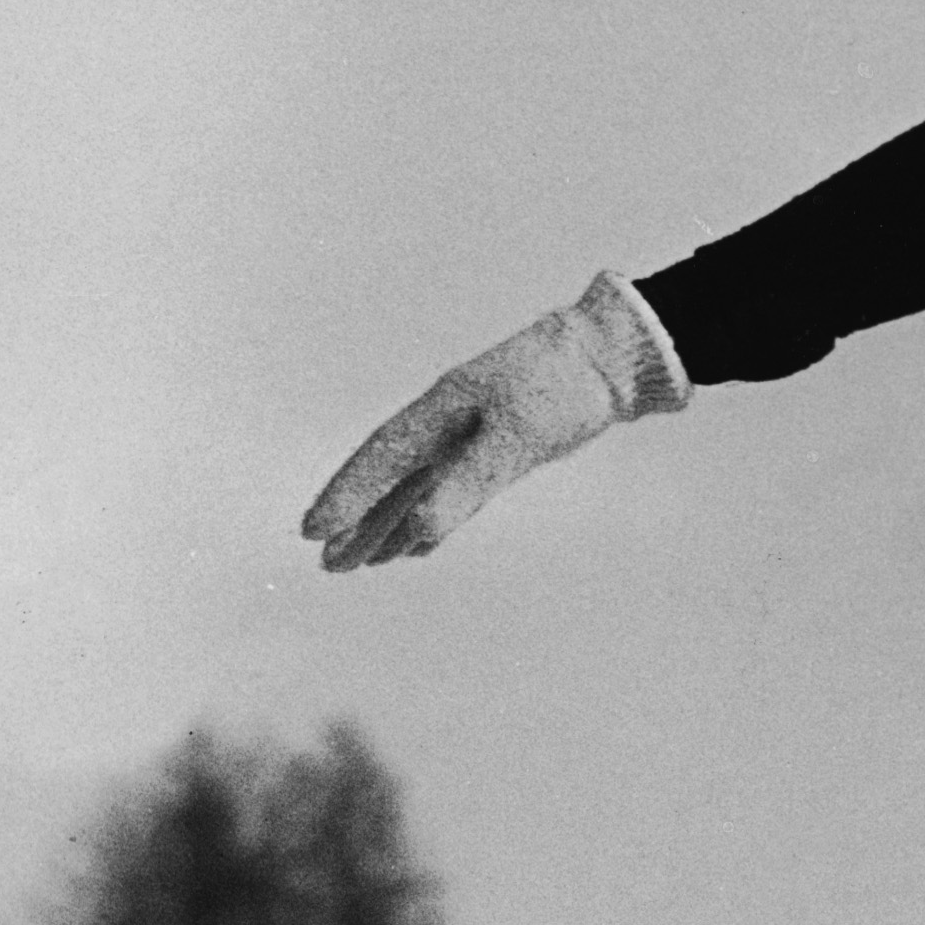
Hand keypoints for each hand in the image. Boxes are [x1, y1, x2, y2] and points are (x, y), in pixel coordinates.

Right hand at [302, 273, 688, 570]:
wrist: (611, 359)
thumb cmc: (562, 388)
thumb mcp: (514, 438)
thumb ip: (465, 483)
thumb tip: (419, 527)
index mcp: (440, 410)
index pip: (381, 459)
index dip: (346, 496)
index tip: (312, 531)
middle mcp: (448, 423)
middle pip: (391, 478)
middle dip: (358, 521)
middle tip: (327, 564)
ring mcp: (473, 436)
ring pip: (420, 488)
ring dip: (389, 525)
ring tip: (359, 564)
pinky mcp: (502, 449)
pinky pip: (452, 490)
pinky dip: (431, 518)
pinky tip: (416, 544)